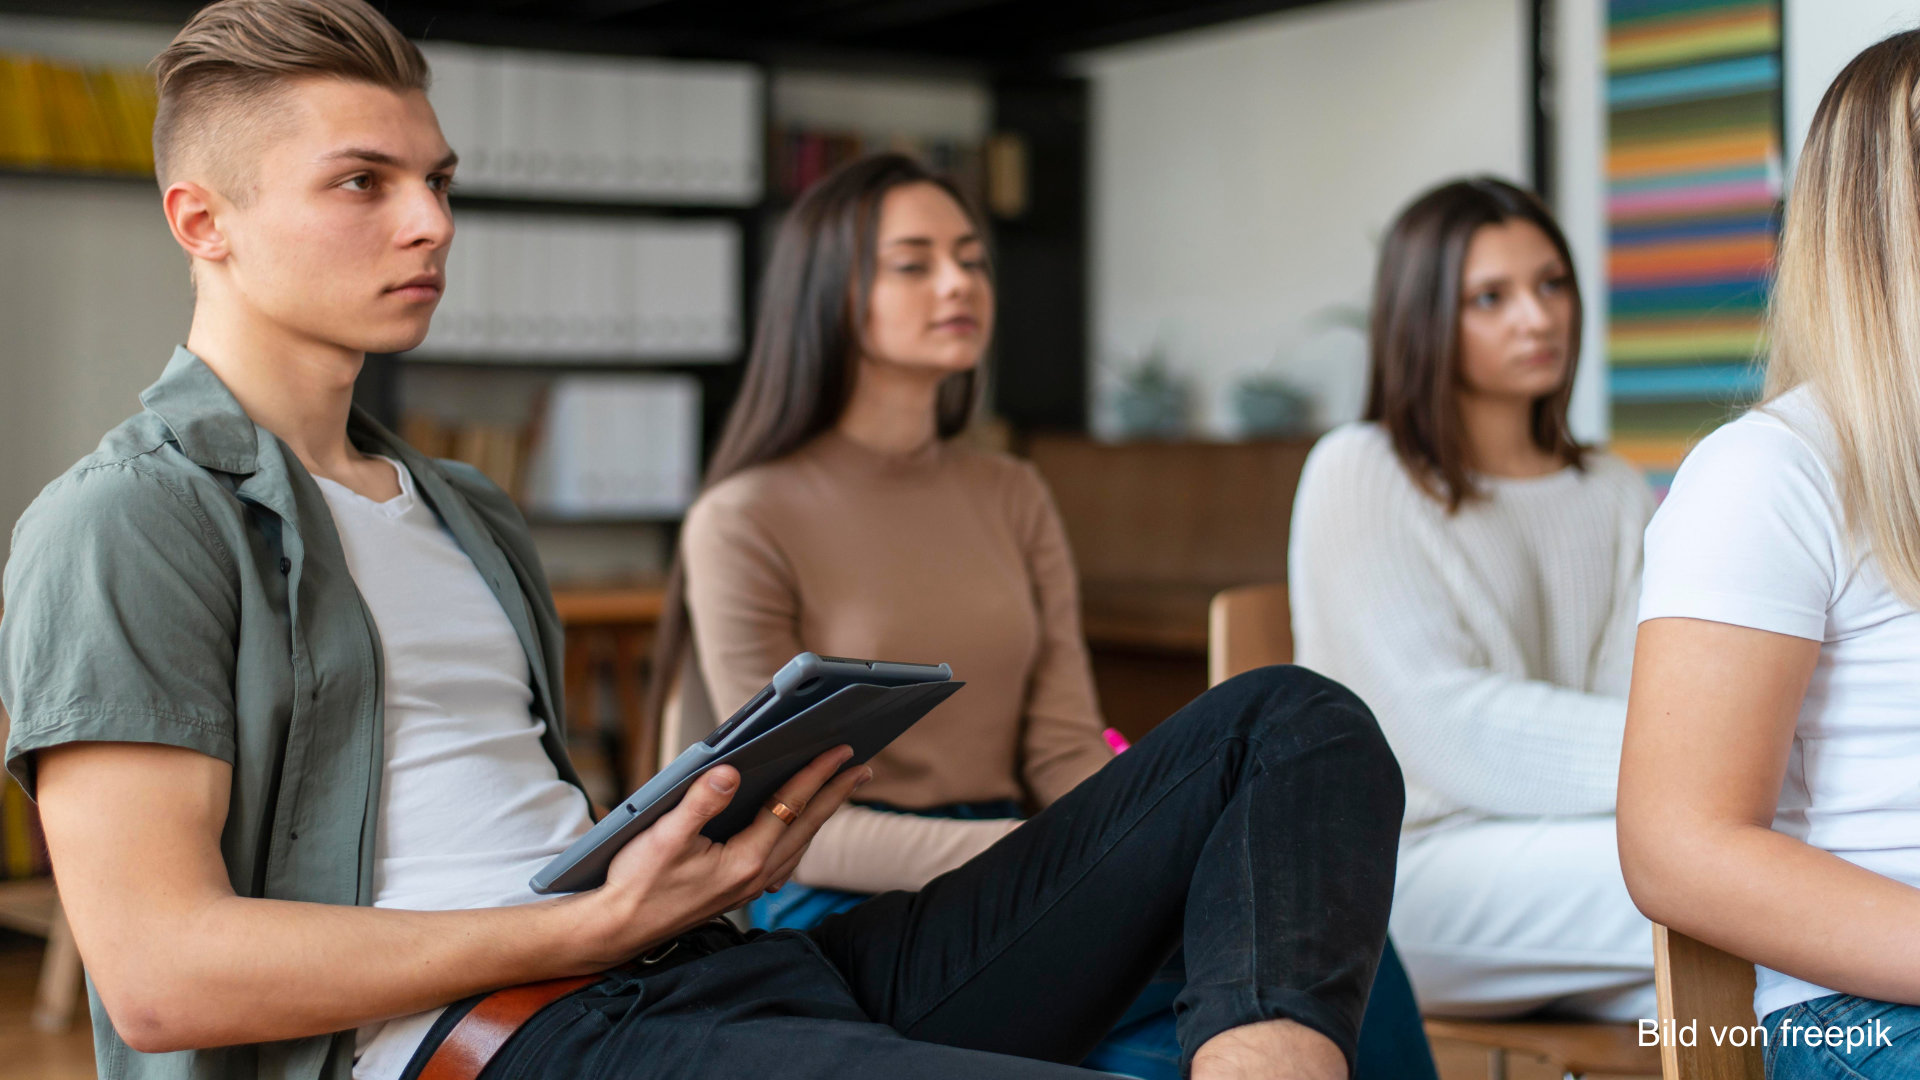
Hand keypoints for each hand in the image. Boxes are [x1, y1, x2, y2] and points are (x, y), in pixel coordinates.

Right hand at [578, 745, 870, 965]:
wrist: (618, 929)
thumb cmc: (636, 883)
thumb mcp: (664, 836)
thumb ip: (700, 801)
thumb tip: (731, 771)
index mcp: (744, 861)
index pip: (791, 807)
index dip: (817, 775)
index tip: (841, 752)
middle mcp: (756, 877)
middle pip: (807, 826)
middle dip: (835, 793)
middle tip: (861, 767)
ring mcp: (750, 888)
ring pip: (799, 844)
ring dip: (821, 814)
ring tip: (839, 790)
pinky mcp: (740, 892)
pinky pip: (784, 859)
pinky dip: (799, 836)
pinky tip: (799, 828)